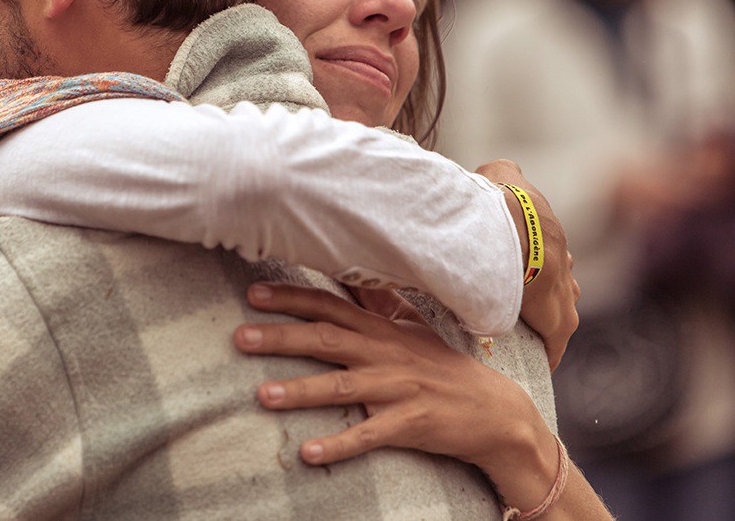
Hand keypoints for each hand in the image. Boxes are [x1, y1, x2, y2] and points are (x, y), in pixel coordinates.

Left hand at [234, 281, 563, 510]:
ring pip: (343, 386)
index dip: (292, 297)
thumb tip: (342, 282)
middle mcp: (385, 353)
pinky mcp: (412, 423)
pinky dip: (340, 444)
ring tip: (261, 395)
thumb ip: (375, 309)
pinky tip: (309, 452)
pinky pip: (370, 435)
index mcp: (381, 330)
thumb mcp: (409, 332)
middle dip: (281, 337)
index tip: (253, 293)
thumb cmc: (443, 368)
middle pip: (327, 339)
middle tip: (239, 336)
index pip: (330, 305)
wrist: (495, 410)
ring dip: (301, 390)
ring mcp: (398, 388)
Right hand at [475, 160, 578, 369]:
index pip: (549, 254)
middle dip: (548, 296)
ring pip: (562, 312)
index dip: (536, 265)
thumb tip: (502, 168)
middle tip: (525, 309)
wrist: (508, 220)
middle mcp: (561, 260)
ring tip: (529, 337)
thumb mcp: (498, 172)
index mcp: (548, 231)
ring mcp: (562, 289)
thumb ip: (503, 171)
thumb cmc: (497, 196)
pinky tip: (539, 362)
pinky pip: (555, 340)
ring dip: (548, 323)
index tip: (523, 277)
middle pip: (561, 284)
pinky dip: (548, 350)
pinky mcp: (557, 318)